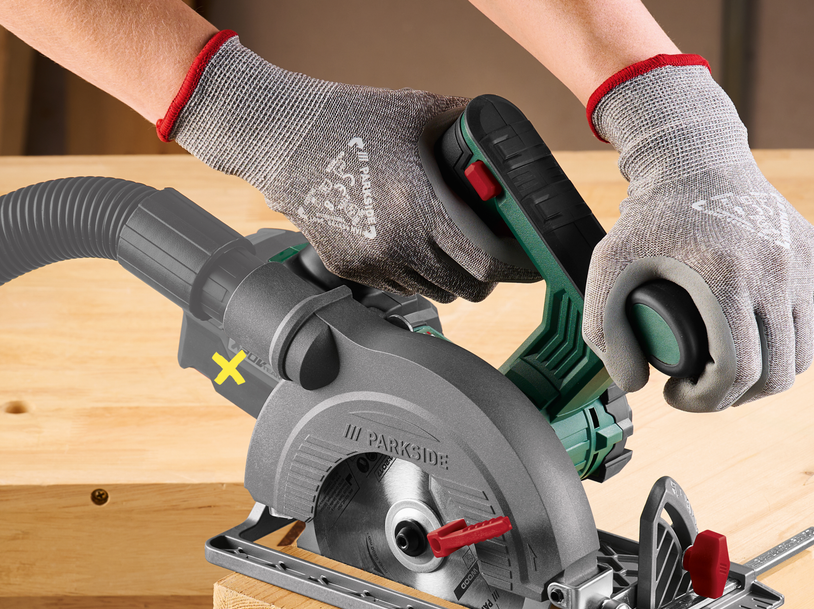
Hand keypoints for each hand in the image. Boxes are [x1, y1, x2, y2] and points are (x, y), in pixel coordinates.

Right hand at [164, 33, 536, 300]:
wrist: (283, 140)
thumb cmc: (350, 121)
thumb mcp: (418, 111)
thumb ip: (469, 125)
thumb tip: (505, 141)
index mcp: (420, 207)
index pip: (487, 262)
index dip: (516, 266)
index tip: (529, 261)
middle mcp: (398, 245)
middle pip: (468, 287)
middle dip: (488, 273)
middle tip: (495, 252)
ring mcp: (373, 264)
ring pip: (437, 292)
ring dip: (453, 275)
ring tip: (451, 243)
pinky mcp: (352, 272)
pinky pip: (403, 286)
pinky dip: (418, 272)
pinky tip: (411, 240)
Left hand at [583, 56, 813, 410]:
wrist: (697, 157)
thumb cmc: (650, 216)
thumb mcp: (609, 266)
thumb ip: (604, 330)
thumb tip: (635, 384)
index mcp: (726, 278)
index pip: (737, 371)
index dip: (707, 400)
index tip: (678, 394)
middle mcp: (774, 271)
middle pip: (776, 373)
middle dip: (736, 398)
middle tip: (705, 390)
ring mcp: (802, 263)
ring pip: (802, 355)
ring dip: (767, 377)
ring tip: (731, 374)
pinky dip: (793, 347)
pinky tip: (762, 348)